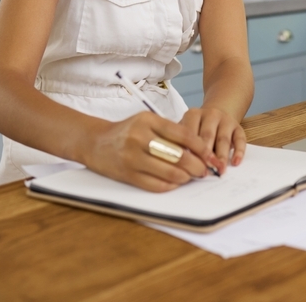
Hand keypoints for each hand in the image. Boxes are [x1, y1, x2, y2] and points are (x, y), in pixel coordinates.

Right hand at [86, 112, 221, 192]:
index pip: (183, 135)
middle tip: (205, 170)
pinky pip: (156, 184)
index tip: (210, 155)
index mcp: (148, 121)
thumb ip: (169, 132)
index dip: (201, 147)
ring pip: (169, 172)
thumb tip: (198, 149)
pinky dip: (170, 185)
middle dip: (197, 166)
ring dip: (186, 177)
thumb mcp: (147, 122)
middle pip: (178, 155)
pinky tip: (176, 183)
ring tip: (192, 176)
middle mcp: (140, 138)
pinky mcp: (128, 175)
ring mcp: (133, 157)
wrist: (95, 142)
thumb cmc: (127, 131)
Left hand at [179, 107, 245, 171]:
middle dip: (206, 155)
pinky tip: (235, 163)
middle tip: (204, 171)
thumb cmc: (196, 129)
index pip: (190, 132)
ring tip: (219, 170)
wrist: (215, 117)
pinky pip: (240, 140)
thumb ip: (184, 144)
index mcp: (193, 114)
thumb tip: (183, 164)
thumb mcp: (187, 131)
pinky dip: (239, 152)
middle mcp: (210, 114)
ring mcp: (226, 120)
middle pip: (207, 135)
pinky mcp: (238, 127)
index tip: (189, 166)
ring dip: (221, 156)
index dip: (190, 150)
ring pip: (223, 139)